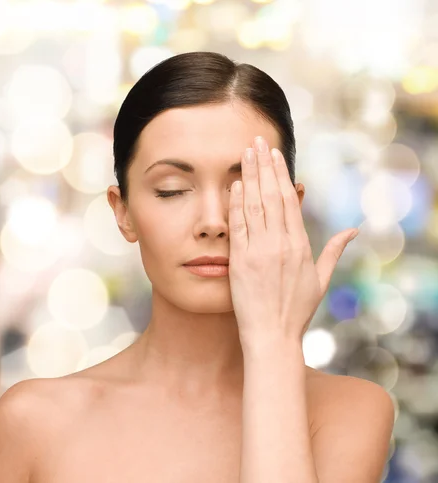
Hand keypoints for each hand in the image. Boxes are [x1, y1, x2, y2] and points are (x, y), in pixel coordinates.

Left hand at [228, 136, 357, 346]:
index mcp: (300, 245)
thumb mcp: (321, 280)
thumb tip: (354, 230)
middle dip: (263, 166)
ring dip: (248, 177)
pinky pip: (238, 227)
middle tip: (256, 142)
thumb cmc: (296, 310)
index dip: (281, 174)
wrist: (272, 336)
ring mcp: (259, 251)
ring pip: (254, 206)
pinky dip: (236, 204)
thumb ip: (335, 251)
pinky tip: (234, 186)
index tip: (274, 155)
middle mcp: (280, 244)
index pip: (289, 200)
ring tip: (244, 155)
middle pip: (271, 196)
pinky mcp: (240, 261)